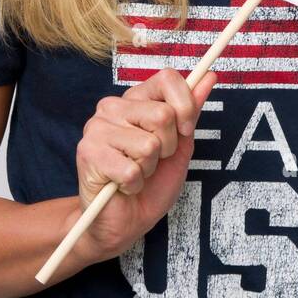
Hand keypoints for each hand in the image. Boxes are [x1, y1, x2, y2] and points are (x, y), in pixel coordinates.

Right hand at [70, 67, 218, 263]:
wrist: (124, 220)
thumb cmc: (151, 183)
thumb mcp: (180, 146)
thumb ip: (190, 112)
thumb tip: (209, 77)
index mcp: (136, 99)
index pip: (167, 78)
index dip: (185, 106)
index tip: (185, 131)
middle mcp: (113, 107)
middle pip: (163, 114)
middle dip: (168, 146)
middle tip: (152, 160)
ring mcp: (96, 128)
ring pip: (149, 144)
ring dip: (150, 168)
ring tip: (136, 173)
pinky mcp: (88, 153)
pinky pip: (132, 169)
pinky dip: (135, 184)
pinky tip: (123, 185)